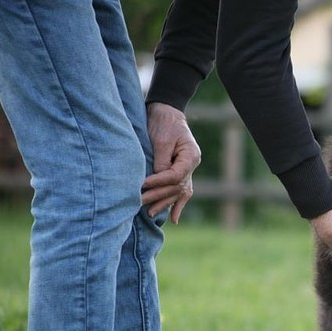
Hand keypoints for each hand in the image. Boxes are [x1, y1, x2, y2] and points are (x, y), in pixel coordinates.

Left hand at [141, 102, 201, 223]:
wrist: (166, 111)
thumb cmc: (163, 122)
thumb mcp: (161, 139)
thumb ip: (160, 161)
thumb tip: (156, 180)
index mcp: (191, 156)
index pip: (176, 176)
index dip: (159, 181)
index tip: (143, 184)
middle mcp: (192, 165)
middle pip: (176, 186)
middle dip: (158, 195)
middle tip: (139, 202)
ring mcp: (188, 170)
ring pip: (178, 192)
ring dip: (165, 203)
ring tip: (150, 213)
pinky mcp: (180, 171)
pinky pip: (181, 191)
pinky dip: (178, 205)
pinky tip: (174, 219)